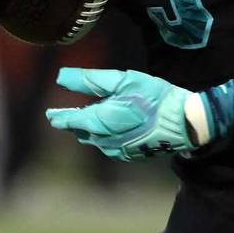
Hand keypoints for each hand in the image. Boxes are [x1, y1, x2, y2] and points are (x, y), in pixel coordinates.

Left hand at [46, 67, 198, 161]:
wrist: (183, 123)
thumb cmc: (152, 97)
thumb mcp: (122, 81)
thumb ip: (90, 79)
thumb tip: (60, 77)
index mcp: (98, 121)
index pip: (70, 121)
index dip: (59, 116)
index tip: (50, 114)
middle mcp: (103, 140)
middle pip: (82, 132)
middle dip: (73, 123)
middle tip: (64, 116)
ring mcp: (117, 151)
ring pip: (95, 140)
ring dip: (89, 130)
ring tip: (89, 119)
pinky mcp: (130, 155)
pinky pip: (109, 146)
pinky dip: (105, 137)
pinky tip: (112, 128)